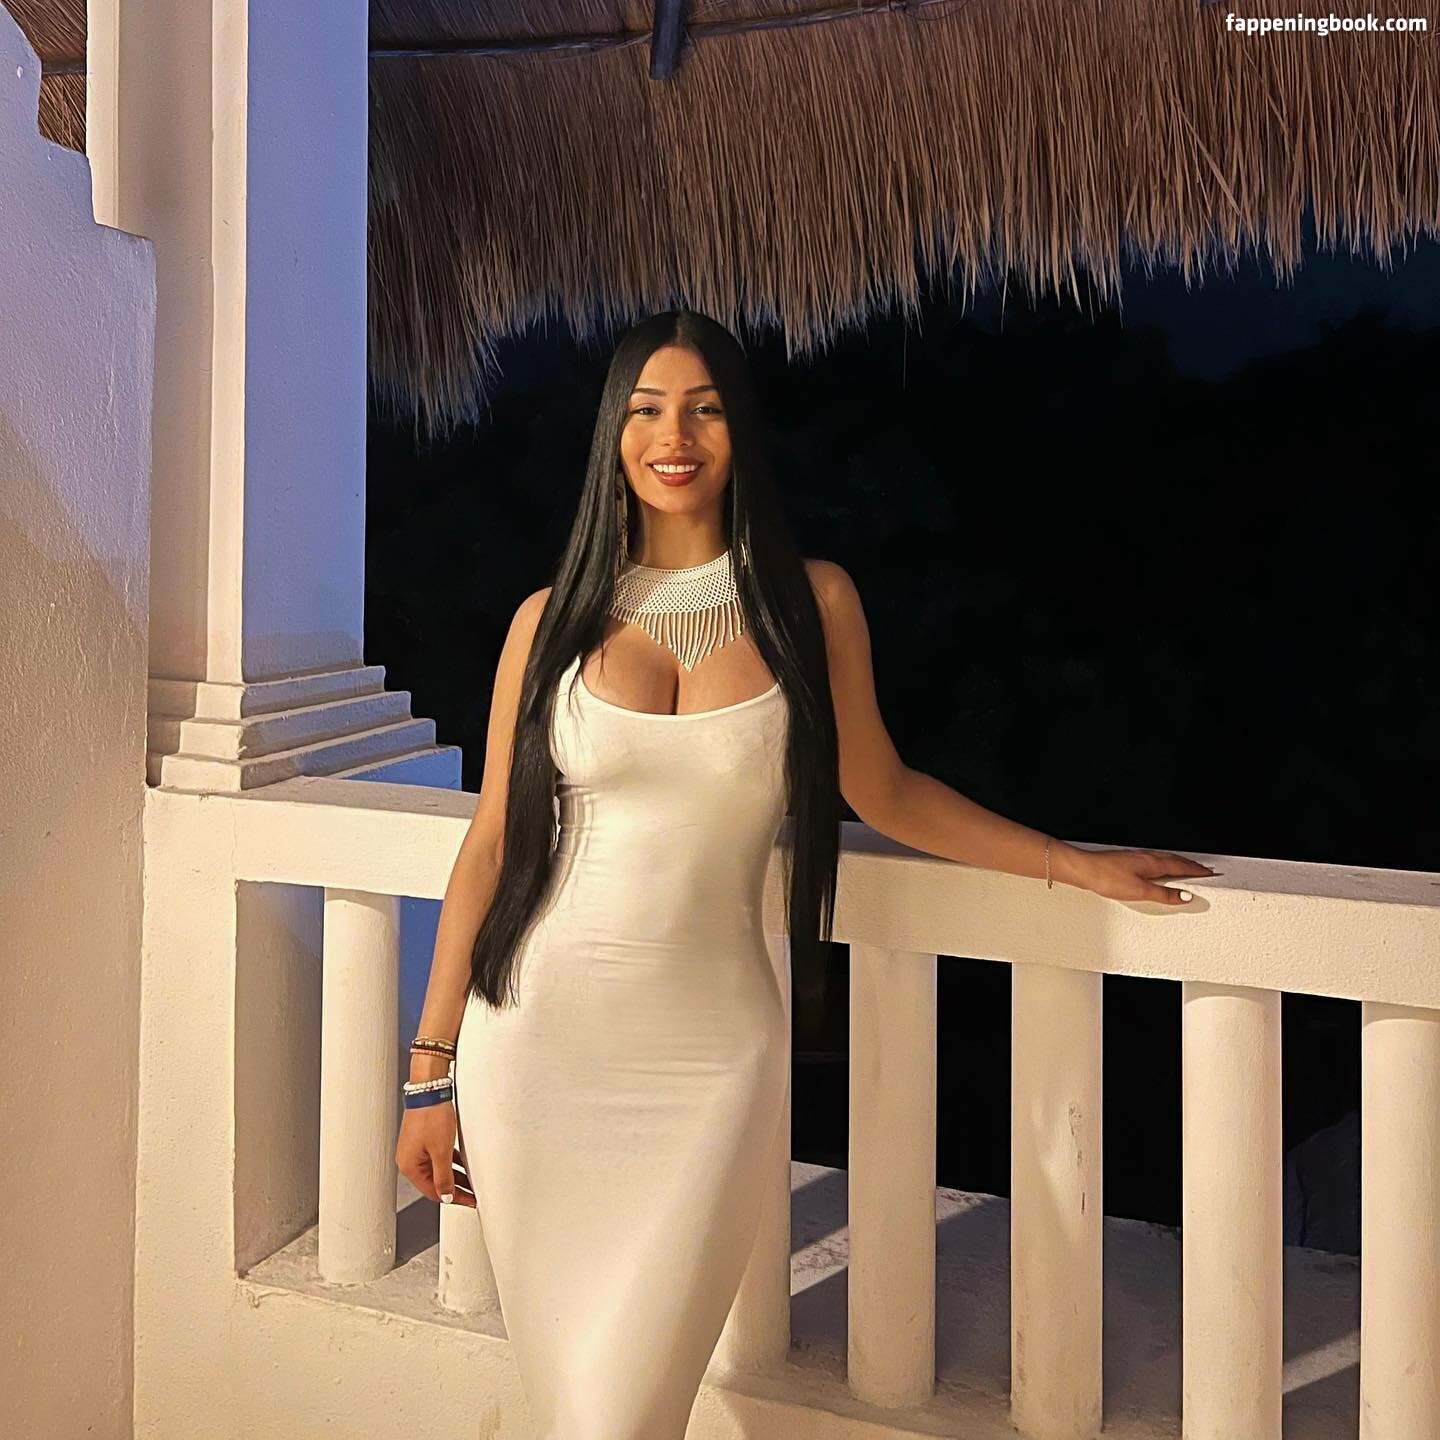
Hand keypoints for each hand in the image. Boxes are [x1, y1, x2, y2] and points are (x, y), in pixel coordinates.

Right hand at [396, 1103, 477, 1207]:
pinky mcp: (423, 1139)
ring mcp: (416, 1149)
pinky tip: (464, 1165)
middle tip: (474, 1194)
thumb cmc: (431, 1115)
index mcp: (409, 1166)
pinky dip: (451, 1162)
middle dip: (456, 1189)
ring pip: (438, 1169)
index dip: (454, 1198)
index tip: (470, 1201)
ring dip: (455, 1176)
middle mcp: (409, 1159)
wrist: (429, 1088)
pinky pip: (438, 1157)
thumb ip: (444, 1177)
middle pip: (435, 1182)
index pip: (433, 1192)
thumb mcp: (441, 1151)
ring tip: (472, 1182)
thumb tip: (446, 1197)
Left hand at [1069, 847, 1216, 904]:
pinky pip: (1154, 861)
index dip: (1197, 871)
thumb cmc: (1107, 878)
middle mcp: (1147, 857)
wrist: (1083, 869)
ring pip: (1164, 859)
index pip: (1182, 867)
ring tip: (1186, 869)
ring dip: (1178, 864)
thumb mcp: (1139, 891)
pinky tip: (1158, 870)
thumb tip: (1184, 896)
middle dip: (1191, 865)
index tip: (1211, 874)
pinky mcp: (1127, 860)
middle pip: (1175, 860)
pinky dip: (1164, 864)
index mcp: (1153, 863)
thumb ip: (1163, 894)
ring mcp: (1136, 857)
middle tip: (1204, 870)